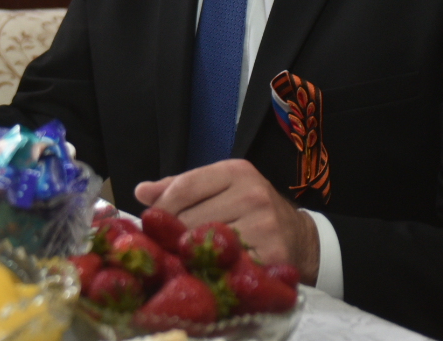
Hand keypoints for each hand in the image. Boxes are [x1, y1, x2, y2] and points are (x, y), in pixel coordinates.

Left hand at [135, 159, 319, 281]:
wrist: (301, 238)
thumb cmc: (251, 210)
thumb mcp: (220, 188)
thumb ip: (180, 187)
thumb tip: (141, 192)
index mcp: (236, 171)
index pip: (184, 187)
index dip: (161, 208)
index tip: (151, 223)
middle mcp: (252, 194)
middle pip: (192, 218)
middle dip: (173, 234)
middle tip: (165, 246)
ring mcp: (264, 226)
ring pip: (207, 244)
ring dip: (190, 255)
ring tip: (184, 258)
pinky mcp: (272, 256)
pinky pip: (227, 266)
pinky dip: (213, 271)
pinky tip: (208, 271)